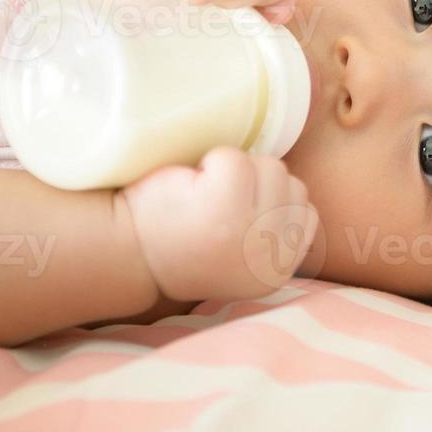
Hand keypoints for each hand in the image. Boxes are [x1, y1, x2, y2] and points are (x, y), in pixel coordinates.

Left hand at [117, 146, 318, 302]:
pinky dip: (210, 162)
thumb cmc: (180, 243)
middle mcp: (269, 258)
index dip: (271, 200)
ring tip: (202, 195)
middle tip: (213, 206)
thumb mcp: (241, 254)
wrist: (125, 249)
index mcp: (276, 274)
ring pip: (270, 167)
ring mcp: (249, 233)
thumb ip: (273, 235)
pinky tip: (189, 187)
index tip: (235, 214)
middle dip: (255, 183)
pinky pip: (235, 158)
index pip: (306, 214)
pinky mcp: (223, 206)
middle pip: (292, 185)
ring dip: (235, 170)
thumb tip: (298, 196)